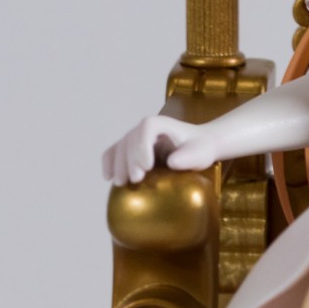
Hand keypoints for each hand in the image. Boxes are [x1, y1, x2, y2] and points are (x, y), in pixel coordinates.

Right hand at [102, 115, 218, 185]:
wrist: (197, 147)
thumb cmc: (199, 149)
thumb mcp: (200, 153)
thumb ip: (189, 157)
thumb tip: (171, 162)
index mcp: (161, 123)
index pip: (146, 129)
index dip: (142, 147)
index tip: (147, 167)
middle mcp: (144, 127)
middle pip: (130, 140)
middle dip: (130, 161)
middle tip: (136, 180)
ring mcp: (135, 137)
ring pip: (119, 147)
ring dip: (118, 166)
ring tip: (122, 184)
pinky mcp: (130, 148)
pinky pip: (113, 152)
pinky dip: (109, 163)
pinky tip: (108, 178)